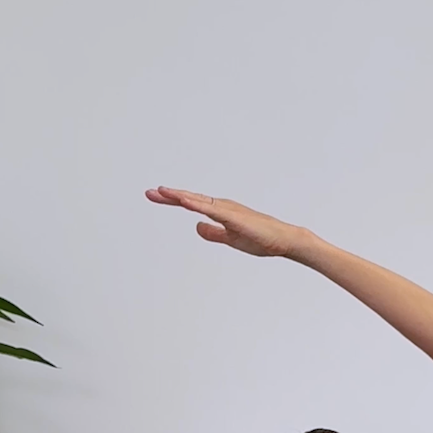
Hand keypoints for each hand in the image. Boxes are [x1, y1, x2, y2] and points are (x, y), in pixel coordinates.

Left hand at [145, 188, 308, 256]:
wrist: (283, 240)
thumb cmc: (261, 238)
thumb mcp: (230, 238)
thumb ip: (213, 233)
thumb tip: (196, 228)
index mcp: (220, 211)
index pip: (191, 204)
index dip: (173, 200)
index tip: (155, 196)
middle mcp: (222, 206)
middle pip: (191, 199)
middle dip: (169, 196)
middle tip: (149, 193)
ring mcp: (228, 210)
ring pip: (198, 201)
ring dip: (180, 196)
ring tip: (161, 192)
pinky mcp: (234, 216)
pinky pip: (211, 209)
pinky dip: (197, 204)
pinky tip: (184, 202)